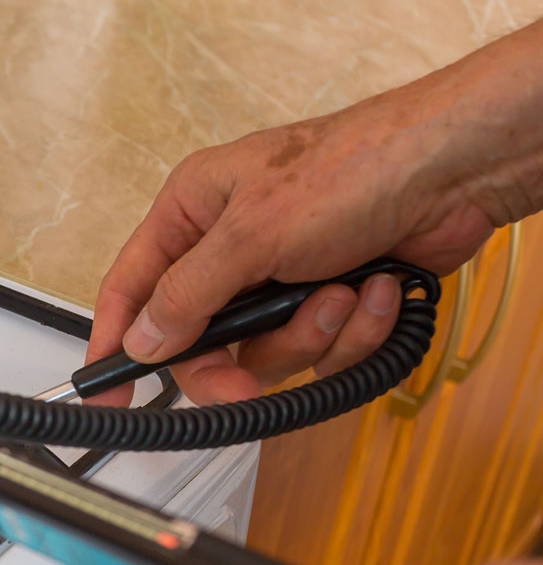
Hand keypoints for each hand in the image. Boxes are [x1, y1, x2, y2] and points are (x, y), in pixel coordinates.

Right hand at [81, 20, 542, 406]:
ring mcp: (281, 279)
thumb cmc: (354, 168)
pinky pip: (320, 352)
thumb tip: (144, 341)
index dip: (116, 344)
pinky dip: (353, 332)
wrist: (457, 170)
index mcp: (193, 214)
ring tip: (340, 295)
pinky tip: (375, 291)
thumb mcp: (249, 234)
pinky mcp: (329, 302)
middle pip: (202, 341)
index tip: (107, 397)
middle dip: (236, 361)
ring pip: (266, 354)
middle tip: (245, 382)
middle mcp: (230, 249)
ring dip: (308, 336)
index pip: (131, 289)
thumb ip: (187, 295)